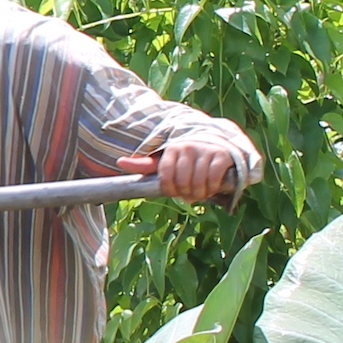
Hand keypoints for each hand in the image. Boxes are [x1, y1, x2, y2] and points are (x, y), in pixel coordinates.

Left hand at [121, 137, 246, 204]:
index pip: (165, 176)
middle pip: (182, 181)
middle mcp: (188, 147)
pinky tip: (211, 188)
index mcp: (172, 148)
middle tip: (189, 195)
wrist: (219, 147)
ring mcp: (206, 150)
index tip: (174, 192)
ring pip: (198, 181)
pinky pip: (214, 177)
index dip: (169, 190)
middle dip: (185, 193)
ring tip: (199, 193)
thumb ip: (145, 165)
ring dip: (199, 193)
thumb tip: (120, 162)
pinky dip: (212, 187)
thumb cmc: (187, 160)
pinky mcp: (222, 155)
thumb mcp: (165, 161)